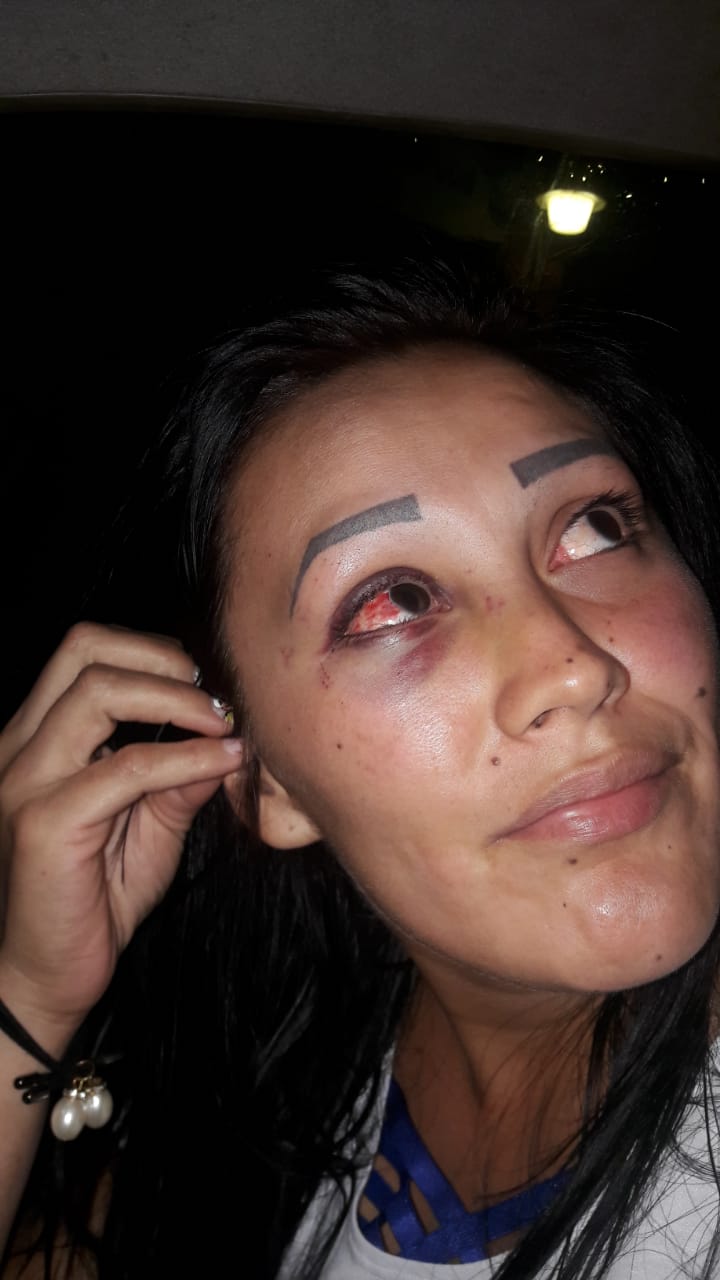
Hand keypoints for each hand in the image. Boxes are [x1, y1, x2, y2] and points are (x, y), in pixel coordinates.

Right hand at [0, 623, 242, 1037]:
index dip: (150, 651)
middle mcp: (20, 748)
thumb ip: (179, 778)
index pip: (82, 651)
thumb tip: (229, 734)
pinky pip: (128, 767)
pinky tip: (223, 764)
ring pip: (97, 691)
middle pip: (82, 649)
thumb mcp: (149, 825)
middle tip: (212, 695)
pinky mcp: (45, 822)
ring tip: (221, 724)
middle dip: (160, 656)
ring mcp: (26, 781)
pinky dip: (186, 757)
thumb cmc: (93, 902)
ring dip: (175, 698)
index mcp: (36, 739)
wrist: (46, 979)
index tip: (203, 684)